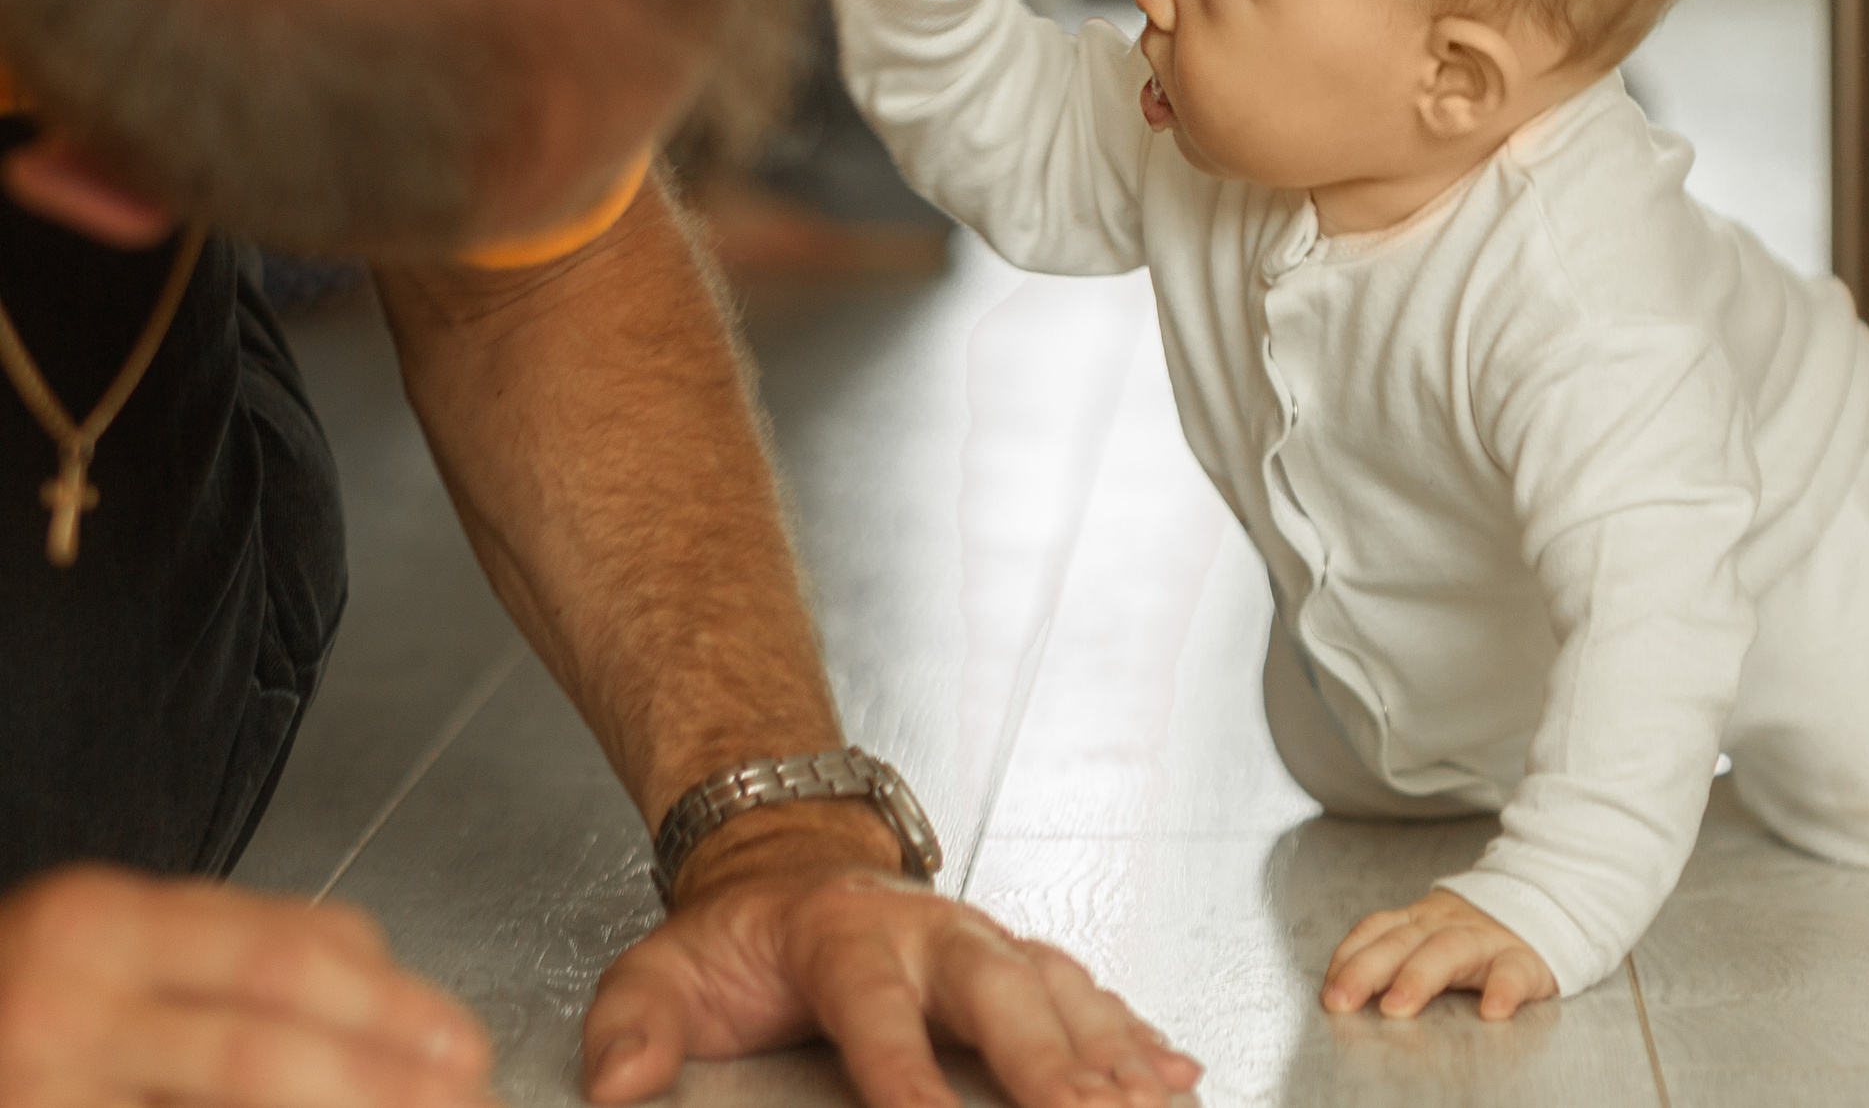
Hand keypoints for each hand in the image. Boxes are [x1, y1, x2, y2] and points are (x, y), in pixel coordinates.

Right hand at [0, 865, 493, 1107]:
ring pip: (226, 1100)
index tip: (463, 1045)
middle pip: (258, 1047)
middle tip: (461, 1100)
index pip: (281, 958)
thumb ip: (253, 944)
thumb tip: (390, 990)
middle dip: (378, 1081)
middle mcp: (69, 1008)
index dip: (391, 1007)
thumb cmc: (37, 982)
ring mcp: (47, 1093)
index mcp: (107, 925)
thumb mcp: (132, 930)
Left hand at [581, 813, 1199, 1107]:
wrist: (792, 865)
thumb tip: (618, 1087)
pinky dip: (1134, 1039)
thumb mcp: (658, 969)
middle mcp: (930, 930)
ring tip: (1147, 1106)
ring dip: (1108, 1055)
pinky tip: (1170, 1078)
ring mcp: (983, 943)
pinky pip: (1087, 998)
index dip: (906, 1074)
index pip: (877, 1012)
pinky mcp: (1018, 962)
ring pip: (1058, 992)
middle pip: (1001, 994)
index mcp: (843, 934)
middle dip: (1050, 1062)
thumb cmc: (737, 941)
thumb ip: (635, 1025)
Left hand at [1321, 888, 1559, 1022]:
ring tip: (1397, 1007)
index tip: (1328, 991)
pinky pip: (1513, 971)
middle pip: (1402, 941)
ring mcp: (1485, 939)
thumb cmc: (1474, 934)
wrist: (1544, 901)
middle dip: (1367, 970)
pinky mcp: (1525, 959)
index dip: (1349, 958)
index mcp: (1419, 920)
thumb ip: (1390, 953)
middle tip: (1342, 1001)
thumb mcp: (1428, 933)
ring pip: (1449, 950)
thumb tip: (1339, 988)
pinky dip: (1503, 989)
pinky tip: (1492, 1011)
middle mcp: (1446, 925)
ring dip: (1420, 977)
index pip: (1375, 931)